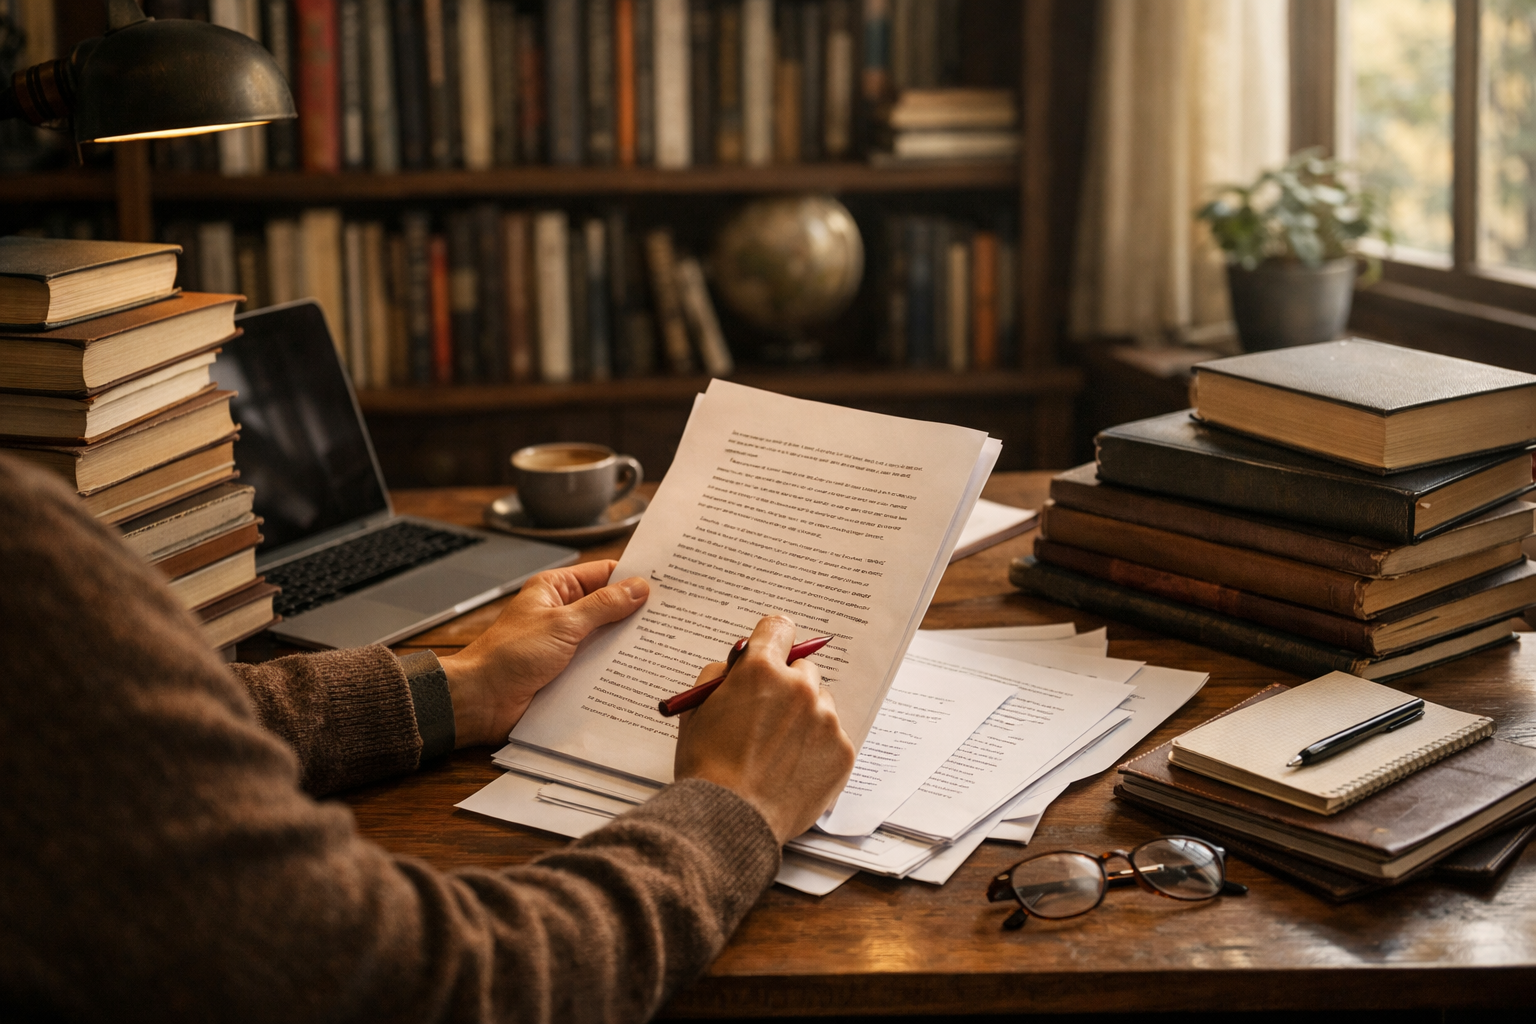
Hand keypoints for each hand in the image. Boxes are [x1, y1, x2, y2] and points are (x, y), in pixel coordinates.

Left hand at [439, 560, 647, 746]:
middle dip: (636, 613)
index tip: (666, 583)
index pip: (604, 574)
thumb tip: (639, 588)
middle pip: (609, 607)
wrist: (480, 701)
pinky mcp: (567, 671)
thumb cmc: (509, 655)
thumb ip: (603, 606)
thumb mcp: (563, 624)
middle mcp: (563, 613)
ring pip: (606, 638)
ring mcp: (566, 644)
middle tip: (673, 617)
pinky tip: (640, 672)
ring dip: (627, 644)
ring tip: (665, 645)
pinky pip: (598, 665)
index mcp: (556, 589)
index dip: (633, 577)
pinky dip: (615, 667)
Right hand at [673, 615, 855, 843]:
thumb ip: (719, 676)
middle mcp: (800, 688)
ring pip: (819, 704)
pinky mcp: (842, 752)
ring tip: (776, 751)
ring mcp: (826, 720)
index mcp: (761, 670)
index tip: (770, 650)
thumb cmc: (706, 767)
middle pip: (802, 668)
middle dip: (786, 685)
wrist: (728, 820)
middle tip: (766, 716)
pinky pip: (832, 737)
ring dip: (804, 717)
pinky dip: (816, 749)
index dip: (770, 640)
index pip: (778, 627)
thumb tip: (739, 665)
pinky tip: (791, 769)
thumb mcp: (695, 709)